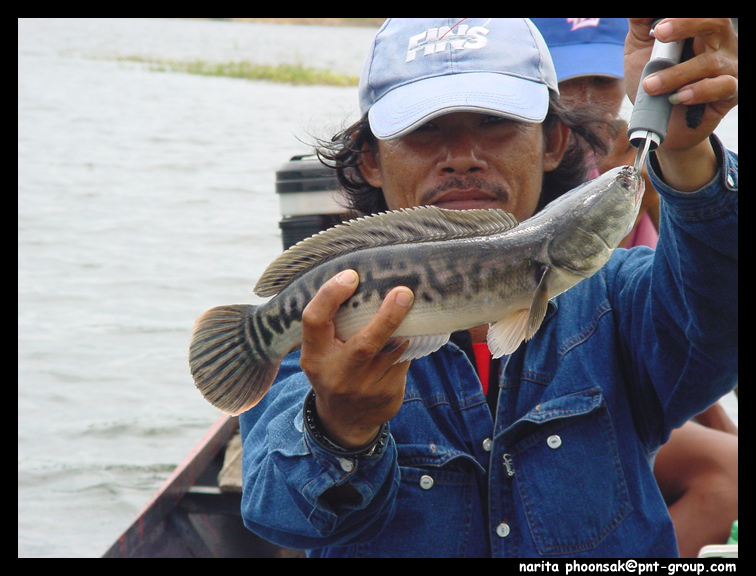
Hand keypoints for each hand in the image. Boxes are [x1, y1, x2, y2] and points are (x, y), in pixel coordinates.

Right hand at [299, 269, 413, 448]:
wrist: (344, 421)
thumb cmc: (333, 370)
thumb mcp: (321, 351)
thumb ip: (334, 325)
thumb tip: (367, 284)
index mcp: (314, 356)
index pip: (314, 320)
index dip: (330, 295)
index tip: (351, 276)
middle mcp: (336, 374)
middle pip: (365, 343)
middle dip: (387, 317)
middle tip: (404, 293)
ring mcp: (363, 389)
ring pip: (391, 352)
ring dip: (402, 330)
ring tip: (408, 310)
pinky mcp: (386, 395)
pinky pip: (402, 363)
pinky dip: (406, 347)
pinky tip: (406, 339)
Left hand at [624, 18, 737, 189]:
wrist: (658, 124)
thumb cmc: (652, 83)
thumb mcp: (640, 51)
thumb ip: (641, 27)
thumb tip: (634, 11)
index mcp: (700, 29)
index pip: (701, 13)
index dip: (681, 17)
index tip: (656, 26)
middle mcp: (719, 43)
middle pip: (715, 22)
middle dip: (686, 24)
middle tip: (659, 33)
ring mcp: (728, 67)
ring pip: (709, 62)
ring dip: (675, 74)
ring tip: (650, 85)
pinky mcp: (731, 92)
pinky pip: (721, 87)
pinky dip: (698, 91)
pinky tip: (678, 97)